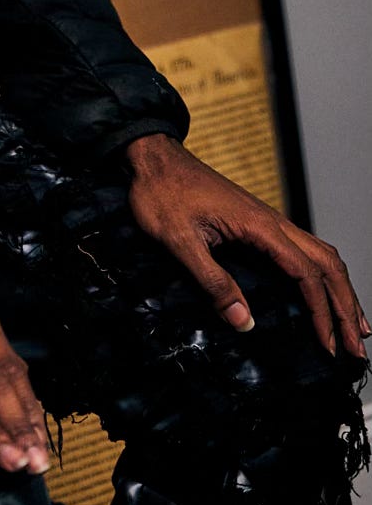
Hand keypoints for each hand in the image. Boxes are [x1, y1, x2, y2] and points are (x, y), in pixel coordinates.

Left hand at [122, 132, 369, 359]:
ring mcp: (268, 221)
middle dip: (346, 306)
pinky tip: (322, 292)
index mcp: (259, 226)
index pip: (305, 274)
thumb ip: (212, 281)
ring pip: (321, 255)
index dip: (321, 312)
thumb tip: (244, 322)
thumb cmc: (162, 194)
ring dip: (340, 290)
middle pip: (327, 265)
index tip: (327, 344)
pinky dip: (322, 275)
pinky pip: (303, 249)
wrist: (154, 158)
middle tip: (356, 346)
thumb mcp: (179, 241)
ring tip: (353, 325)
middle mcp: (272, 222)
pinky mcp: (259, 223)